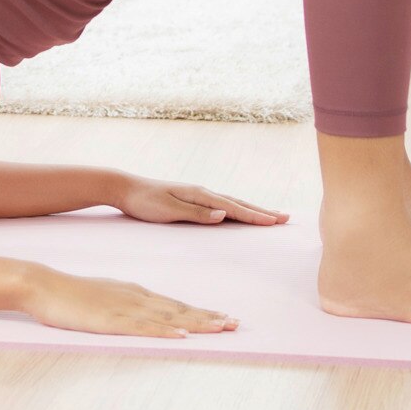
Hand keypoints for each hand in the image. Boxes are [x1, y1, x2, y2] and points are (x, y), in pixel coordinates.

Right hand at [17, 266, 236, 337]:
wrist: (43, 285)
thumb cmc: (70, 294)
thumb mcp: (104, 297)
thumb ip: (125, 304)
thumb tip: (144, 315)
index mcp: (135, 292)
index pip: (175, 305)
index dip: (200, 312)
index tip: (223, 317)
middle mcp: (136, 298)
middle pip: (179, 310)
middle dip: (208, 318)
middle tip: (235, 324)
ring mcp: (124, 309)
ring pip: (168, 318)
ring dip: (196, 324)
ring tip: (221, 327)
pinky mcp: (110, 321)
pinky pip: (142, 328)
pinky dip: (164, 333)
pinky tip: (181, 337)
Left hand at [113, 177, 288, 226]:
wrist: (125, 188)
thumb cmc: (145, 201)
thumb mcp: (169, 210)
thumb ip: (197, 214)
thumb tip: (224, 215)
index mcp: (200, 195)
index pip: (234, 207)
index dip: (255, 216)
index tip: (275, 221)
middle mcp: (203, 193)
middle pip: (239, 203)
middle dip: (262, 211)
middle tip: (285, 217)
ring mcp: (198, 195)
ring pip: (232, 203)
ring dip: (252, 209)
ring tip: (270, 214)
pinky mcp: (192, 200)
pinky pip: (222, 205)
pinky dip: (237, 209)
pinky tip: (240, 212)